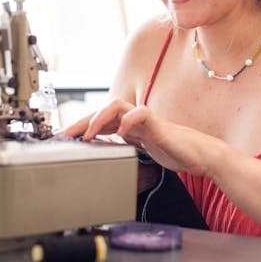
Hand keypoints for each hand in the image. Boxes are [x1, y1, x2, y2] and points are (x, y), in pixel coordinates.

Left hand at [61, 98, 224, 177]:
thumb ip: (123, 149)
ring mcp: (144, 119)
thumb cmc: (172, 153)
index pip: (98, 122)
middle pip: (101, 111)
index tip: (62, 140)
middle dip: (80, 122)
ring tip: (87, 134)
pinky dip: (127, 121)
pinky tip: (120, 134)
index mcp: (127, 126)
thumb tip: (101, 155)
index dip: (79, 128)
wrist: (198, 155)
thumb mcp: (140, 153)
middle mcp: (133, 119)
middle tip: (63, 135)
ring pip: (116, 106)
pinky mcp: (157, 124)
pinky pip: (139, 114)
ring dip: (98, 119)